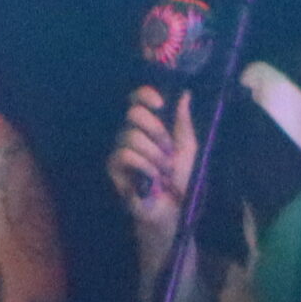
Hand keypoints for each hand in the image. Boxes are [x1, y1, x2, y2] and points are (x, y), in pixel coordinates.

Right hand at [107, 87, 198, 252]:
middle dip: (156, 130)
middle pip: (133, 113)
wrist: (172, 208)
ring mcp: (120, 149)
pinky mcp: (113, 167)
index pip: (138, 100)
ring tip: (163, 172)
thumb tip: (185, 94)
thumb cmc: (180, 178)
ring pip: (131, 136)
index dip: (145, 95)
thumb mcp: (187, 148)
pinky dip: (144, 166)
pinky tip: (152, 180)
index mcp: (149, 126)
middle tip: (169, 149)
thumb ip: (183, 122)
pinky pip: (125, 155)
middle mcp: (131, 132)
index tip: (160, 103)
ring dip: (154, 155)